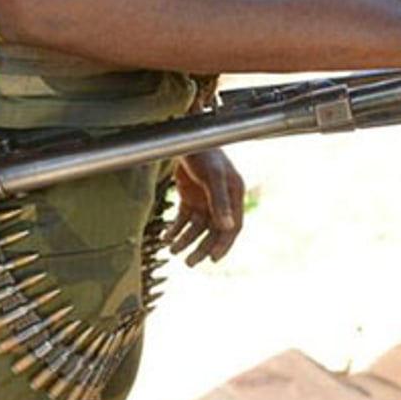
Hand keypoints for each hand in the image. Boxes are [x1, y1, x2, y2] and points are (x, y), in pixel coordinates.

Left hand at [165, 149, 244, 266]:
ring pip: (196, 228)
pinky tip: (166, 236)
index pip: (233, 227)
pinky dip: (175, 228)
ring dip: (185, 240)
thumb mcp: (214, 177)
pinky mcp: (189, 197)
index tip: (213, 259)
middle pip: (214, 231)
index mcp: (234, 196)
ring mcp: (204, 200)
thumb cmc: (205, 152)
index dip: (224, 244)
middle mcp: (221, 201)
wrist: (185, 136)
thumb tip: (228, 228)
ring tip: (172, 250)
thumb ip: (220, 202)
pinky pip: (183, 219)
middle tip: (189, 262)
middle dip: (201, 248)